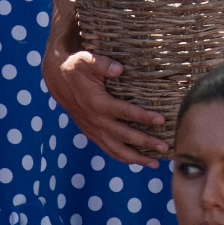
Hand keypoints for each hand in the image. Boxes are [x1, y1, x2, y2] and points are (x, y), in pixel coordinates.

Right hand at [43, 47, 168, 163]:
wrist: (57, 80)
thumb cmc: (76, 68)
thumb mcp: (86, 60)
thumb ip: (103, 64)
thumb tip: (120, 69)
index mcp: (97, 103)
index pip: (125, 112)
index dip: (143, 117)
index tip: (161, 120)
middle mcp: (96, 120)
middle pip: (124, 136)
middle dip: (145, 143)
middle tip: (165, 147)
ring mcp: (93, 130)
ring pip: (116, 150)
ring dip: (136, 158)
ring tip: (155, 164)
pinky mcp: (92, 134)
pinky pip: (108, 150)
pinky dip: (122, 158)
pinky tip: (137, 162)